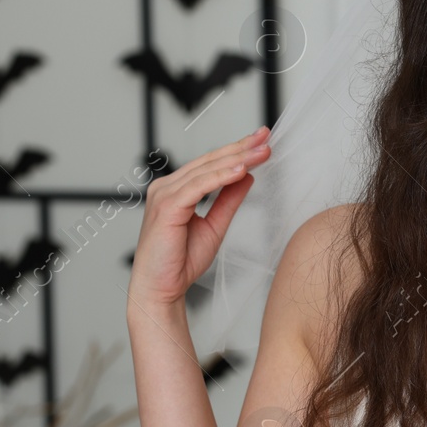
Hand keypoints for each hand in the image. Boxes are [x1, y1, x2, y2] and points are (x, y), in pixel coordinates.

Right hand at [128, 127, 270, 314]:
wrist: (160, 289)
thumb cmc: (180, 262)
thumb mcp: (215, 226)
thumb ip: (228, 200)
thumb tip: (247, 177)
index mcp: (176, 190)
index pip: (211, 164)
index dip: (237, 150)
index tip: (262, 141)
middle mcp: (167, 187)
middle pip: (209, 161)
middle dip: (241, 148)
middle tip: (266, 137)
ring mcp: (164, 194)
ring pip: (206, 170)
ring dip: (236, 159)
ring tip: (261, 152)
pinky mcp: (166, 206)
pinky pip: (198, 186)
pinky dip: (220, 177)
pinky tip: (241, 170)